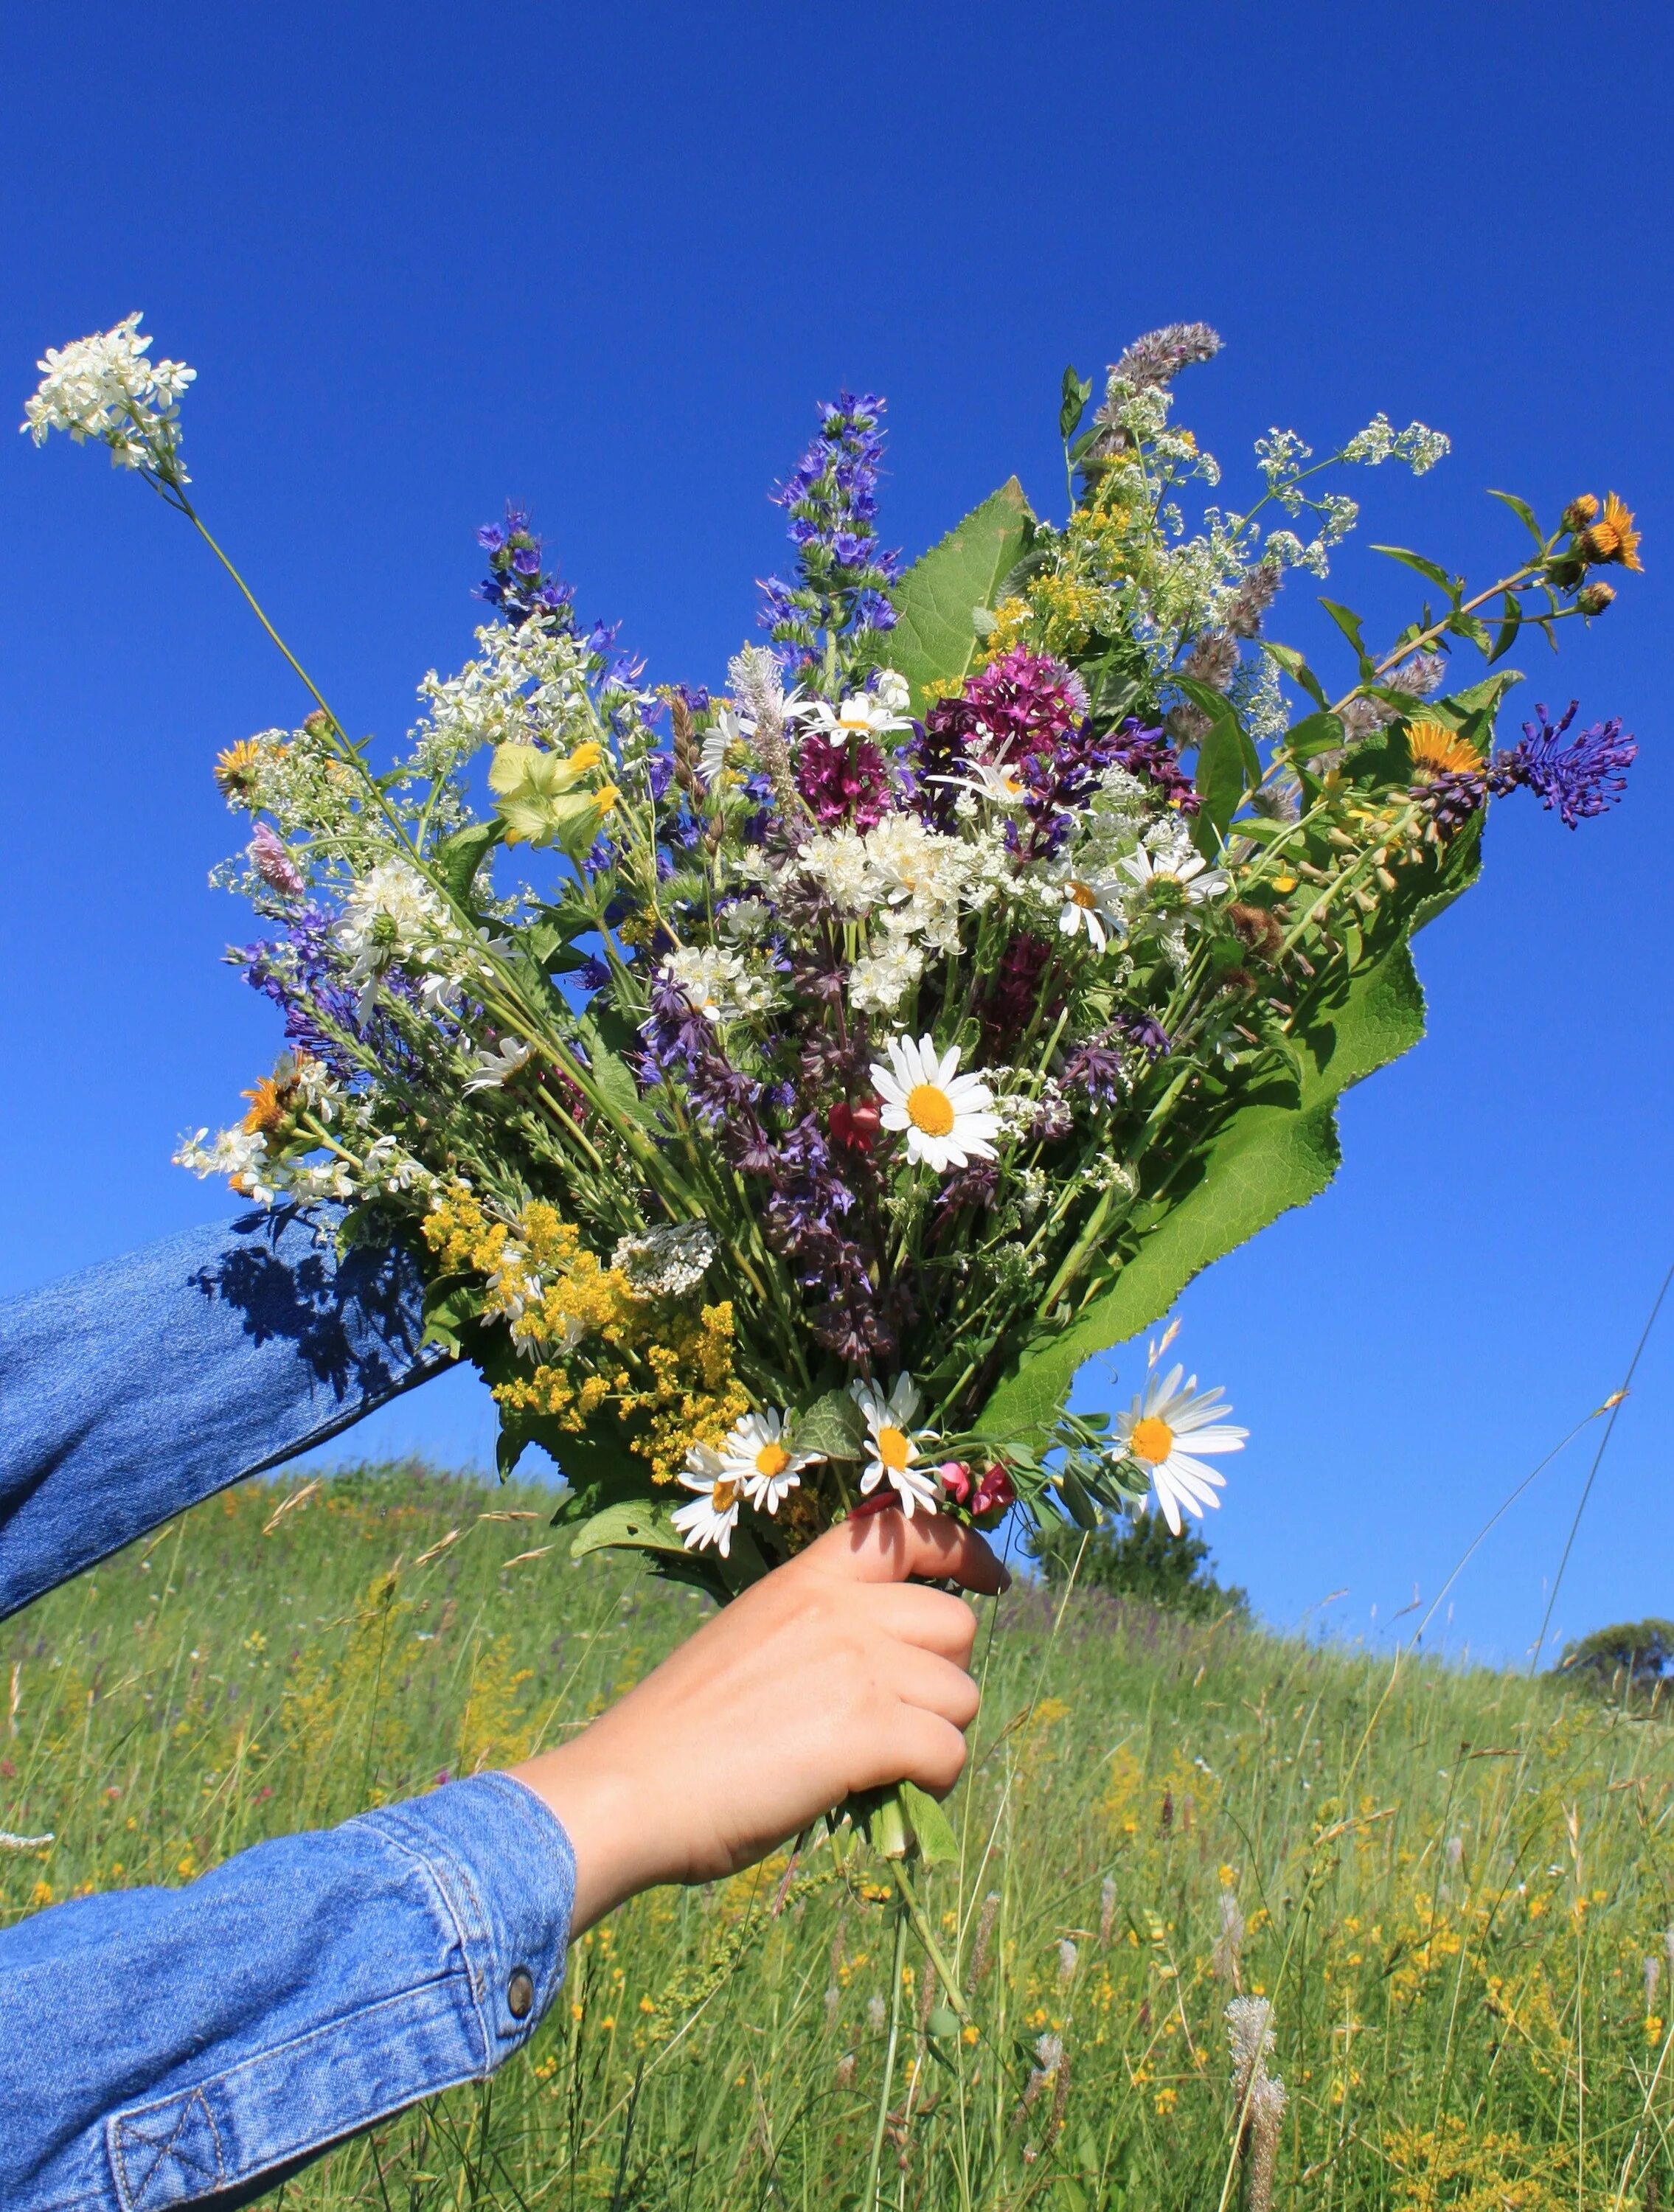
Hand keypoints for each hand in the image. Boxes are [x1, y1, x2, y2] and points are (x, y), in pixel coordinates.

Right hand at [509, 1511, 1007, 1930]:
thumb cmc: (676, 1734)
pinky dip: (932, 1781)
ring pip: (962, 1694)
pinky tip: (885, 1795)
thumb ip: (818, 1638)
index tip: (988, 1582)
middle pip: (956, 1625)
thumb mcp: (749, 1643)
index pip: (909, 1531)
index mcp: (805, 1579)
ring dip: (938, 1737)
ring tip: (885, 1769)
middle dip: (944, 1677)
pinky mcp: (867, 1730)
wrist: (627, 1787)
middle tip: (900, 1720)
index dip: (963, 1553)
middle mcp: (840, 1608)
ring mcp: (857, 1664)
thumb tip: (886, 1675)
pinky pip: (949, 1750)